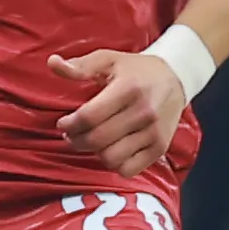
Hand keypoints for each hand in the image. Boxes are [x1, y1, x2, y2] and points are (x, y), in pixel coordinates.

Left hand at [51, 49, 188, 174]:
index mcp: (128, 89)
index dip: (69, 124)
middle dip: (76, 140)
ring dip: (95, 152)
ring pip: (111, 157)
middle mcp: (144, 112)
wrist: (176, 78)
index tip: (63, 123)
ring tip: (92, 140)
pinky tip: (111, 149)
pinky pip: (129, 169)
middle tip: (72, 134)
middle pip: (97, 139)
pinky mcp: (160, 148)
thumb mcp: (108, 59)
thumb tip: (52, 63)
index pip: (89, 117)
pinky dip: (115, 163)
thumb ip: (80, 65)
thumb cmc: (136, 70)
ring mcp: (154, 132)